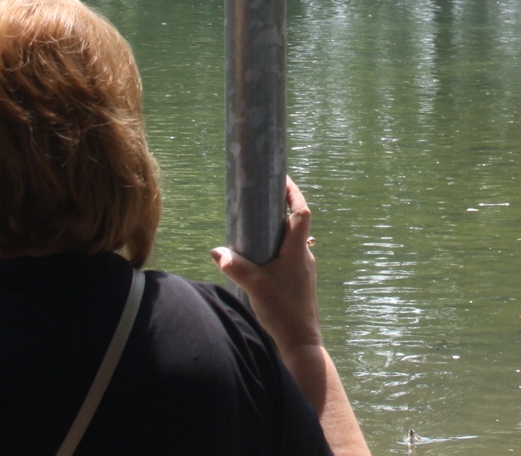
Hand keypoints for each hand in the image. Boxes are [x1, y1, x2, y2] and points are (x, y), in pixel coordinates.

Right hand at [211, 177, 320, 350]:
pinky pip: (288, 256)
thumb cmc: (282, 311)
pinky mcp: (299, 281)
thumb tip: (215, 251)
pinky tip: (260, 258)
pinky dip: (276, 249)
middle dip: (281, 208)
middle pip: (296, 224)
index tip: (282, 179)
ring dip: (277, 231)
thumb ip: (234, 266)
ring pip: (291, 242)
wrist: (300, 341)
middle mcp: (304, 256)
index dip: (293, 193)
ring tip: (256, 226)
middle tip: (262, 197)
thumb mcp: (253, 286)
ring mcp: (303, 269)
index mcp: (297, 251)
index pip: (301, 212)